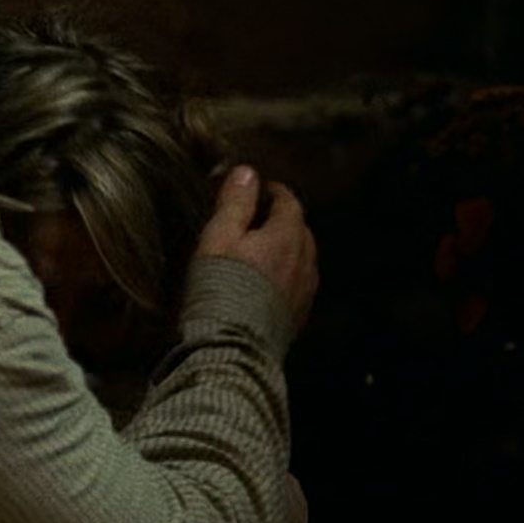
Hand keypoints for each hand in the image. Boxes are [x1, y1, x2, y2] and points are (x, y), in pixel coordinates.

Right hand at [197, 166, 318, 333]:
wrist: (232, 349)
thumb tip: (246, 173)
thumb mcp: (219, 238)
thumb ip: (234, 203)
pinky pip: (295, 287)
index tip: (257, 189)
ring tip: (257, 254)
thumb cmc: (221, 290)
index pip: (288, 202)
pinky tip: (261, 286)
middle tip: (254, 220)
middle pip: (298, 230)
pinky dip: (282, 277)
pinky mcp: (297, 318)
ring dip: (283, 251)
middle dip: (280, 220)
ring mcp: (304, 292)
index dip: (272, 192)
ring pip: (300, 259)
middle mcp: (304, 262)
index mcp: (287, 237)